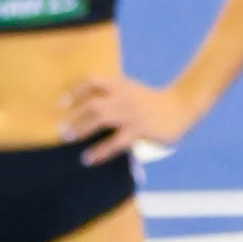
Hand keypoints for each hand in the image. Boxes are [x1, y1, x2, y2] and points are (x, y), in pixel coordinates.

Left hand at [59, 75, 192, 161]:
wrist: (183, 105)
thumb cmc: (150, 102)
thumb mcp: (130, 92)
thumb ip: (110, 97)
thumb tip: (82, 111)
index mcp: (121, 85)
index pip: (94, 82)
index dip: (76, 91)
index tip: (61, 103)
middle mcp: (124, 97)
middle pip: (93, 103)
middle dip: (75, 115)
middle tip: (59, 129)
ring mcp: (132, 113)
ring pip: (101, 118)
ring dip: (81, 129)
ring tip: (67, 139)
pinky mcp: (140, 130)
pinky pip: (116, 142)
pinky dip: (100, 151)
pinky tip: (88, 159)